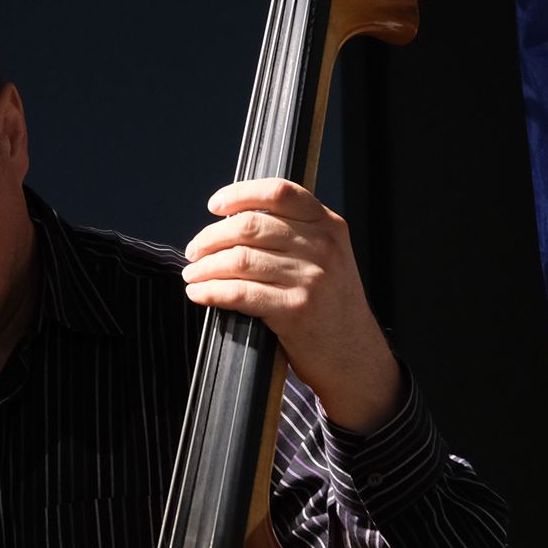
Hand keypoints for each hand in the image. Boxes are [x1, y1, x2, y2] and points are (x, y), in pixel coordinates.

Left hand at [181, 178, 401, 432]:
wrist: (354, 355)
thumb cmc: (331, 304)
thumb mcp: (327, 257)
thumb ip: (295, 234)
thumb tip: (233, 221)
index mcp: (328, 225)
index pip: (278, 192)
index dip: (239, 194)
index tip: (215, 206)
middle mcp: (322, 246)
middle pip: (250, 226)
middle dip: (211, 237)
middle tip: (194, 251)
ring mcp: (311, 278)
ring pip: (240, 259)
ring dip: (206, 267)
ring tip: (192, 274)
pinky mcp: (295, 309)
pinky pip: (240, 293)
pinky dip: (212, 291)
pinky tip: (199, 293)